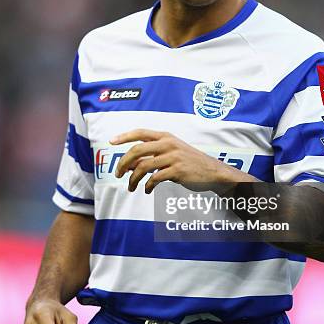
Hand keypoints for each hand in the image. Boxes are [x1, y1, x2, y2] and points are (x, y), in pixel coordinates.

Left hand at [110, 129, 250, 193]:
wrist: (212, 171)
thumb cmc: (189, 162)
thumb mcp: (171, 153)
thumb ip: (152, 155)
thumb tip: (128, 164)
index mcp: (166, 136)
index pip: (140, 132)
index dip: (124, 136)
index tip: (111, 142)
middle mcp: (168, 144)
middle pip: (137, 150)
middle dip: (123, 163)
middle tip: (118, 173)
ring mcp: (173, 156)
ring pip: (143, 166)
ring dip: (133, 178)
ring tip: (131, 186)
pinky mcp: (177, 170)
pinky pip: (155, 178)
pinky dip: (147, 186)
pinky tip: (147, 190)